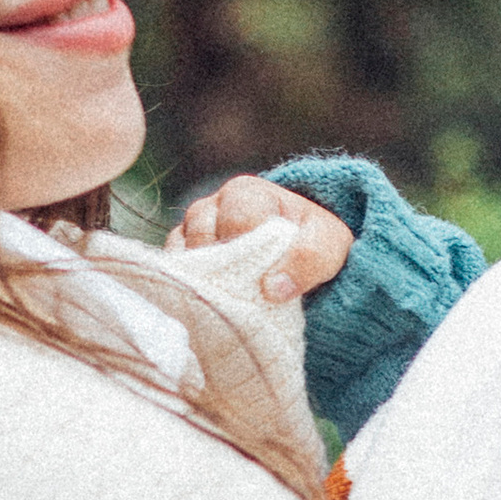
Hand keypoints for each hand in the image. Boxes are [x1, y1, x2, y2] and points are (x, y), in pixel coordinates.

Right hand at [173, 174, 354, 304]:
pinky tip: (210, 306)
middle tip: (246, 294)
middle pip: (202, 233)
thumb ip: (310, 257)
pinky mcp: (180, 259)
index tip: (266, 280)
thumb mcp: (328, 244)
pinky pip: (172, 273)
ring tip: (230, 302)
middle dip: (225, 266)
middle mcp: (212, 207)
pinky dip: (188, 290)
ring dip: (205, 280)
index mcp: (246, 193)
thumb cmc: (312, 245)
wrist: (300, 260)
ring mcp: (191, 233)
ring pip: (182, 253)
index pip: (236, 218)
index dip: (250, 248)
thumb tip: (272, 290)